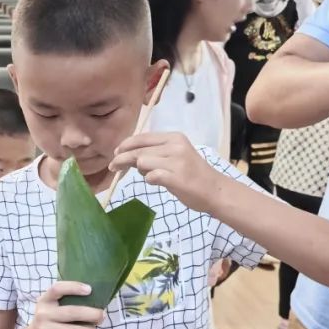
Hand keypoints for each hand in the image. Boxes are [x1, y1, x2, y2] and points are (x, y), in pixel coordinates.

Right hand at [21, 282, 104, 328]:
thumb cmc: (48, 323)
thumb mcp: (50, 309)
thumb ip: (66, 303)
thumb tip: (96, 303)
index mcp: (45, 301)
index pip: (57, 289)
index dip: (74, 287)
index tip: (89, 289)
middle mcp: (43, 314)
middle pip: (72, 312)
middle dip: (91, 314)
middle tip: (102, 316)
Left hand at [110, 132, 224, 212]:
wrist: (215, 191)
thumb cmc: (193, 175)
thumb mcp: (176, 157)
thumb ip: (155, 154)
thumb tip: (131, 158)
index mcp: (174, 137)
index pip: (142, 138)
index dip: (126, 145)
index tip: (115, 153)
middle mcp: (175, 146)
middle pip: (139, 150)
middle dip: (122, 158)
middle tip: (113, 167)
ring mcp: (176, 161)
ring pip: (142, 162)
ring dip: (139, 170)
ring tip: (147, 176)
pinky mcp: (176, 177)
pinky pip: (151, 176)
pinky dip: (149, 179)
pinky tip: (155, 182)